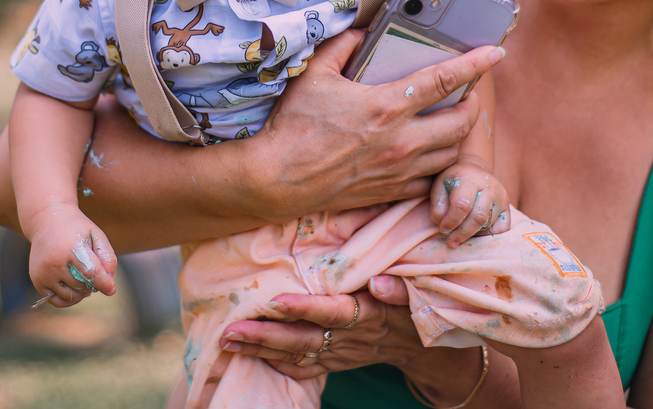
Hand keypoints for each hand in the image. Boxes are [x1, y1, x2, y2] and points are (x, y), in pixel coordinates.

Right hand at [24, 203, 116, 306]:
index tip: (111, 289)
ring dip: (81, 291)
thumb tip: (109, 286)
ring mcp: (44, 273)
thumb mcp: (96, 235)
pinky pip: (56, 301)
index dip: (103, 283)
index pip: (91, 272)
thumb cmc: (76, 229)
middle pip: (82, 286)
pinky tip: (73, 287)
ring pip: (71, 296)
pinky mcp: (37, 280)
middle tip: (92, 272)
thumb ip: (108, 258)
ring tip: (82, 277)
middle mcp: (55, 262)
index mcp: (71, 247)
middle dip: (92, 283)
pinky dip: (68, 299)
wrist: (46, 221)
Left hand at [218, 277, 489, 402]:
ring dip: (261, 349)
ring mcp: (341, 354)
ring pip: (297, 354)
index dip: (306, 309)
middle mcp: (351, 338)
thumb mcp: (417, 295)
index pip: (333, 311)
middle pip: (304, 339)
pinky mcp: (336, 363)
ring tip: (228, 340)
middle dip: (266, 336)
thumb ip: (399, 290)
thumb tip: (379, 283)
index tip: (277, 300)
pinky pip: (303, 368)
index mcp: (368, 315)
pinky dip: (276, 363)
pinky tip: (248, 355)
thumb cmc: (416, 308)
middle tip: (232, 330)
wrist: (424, 350)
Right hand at [247, 31, 505, 222]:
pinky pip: (432, 180)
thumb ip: (342, 47)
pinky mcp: (392, 191)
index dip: (474, 64)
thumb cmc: (294, 127)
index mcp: (386, 105)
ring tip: (452, 122)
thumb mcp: (314, 76)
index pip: (444, 80)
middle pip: (462, 122)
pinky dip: (438, 166)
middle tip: (467, 94)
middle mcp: (402, 140)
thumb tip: (362, 31)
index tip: (495, 53)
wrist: (278, 179)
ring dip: (459, 135)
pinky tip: (430, 154)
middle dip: (473, 105)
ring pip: (453, 153)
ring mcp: (400, 169)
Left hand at [429, 158, 511, 246]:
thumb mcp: (439, 187)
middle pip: (478, 217)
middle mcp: (490, 187)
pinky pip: (501, 229)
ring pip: (488, 224)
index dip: (451, 221)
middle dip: (463, 233)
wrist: (473, 171)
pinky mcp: (508, 208)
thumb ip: (438, 207)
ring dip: (472, 234)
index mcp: (470, 179)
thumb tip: (445, 228)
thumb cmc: (452, 182)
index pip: (462, 204)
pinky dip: (487, 235)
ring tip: (460, 233)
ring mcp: (501, 198)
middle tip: (451, 242)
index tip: (443, 230)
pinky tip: (475, 231)